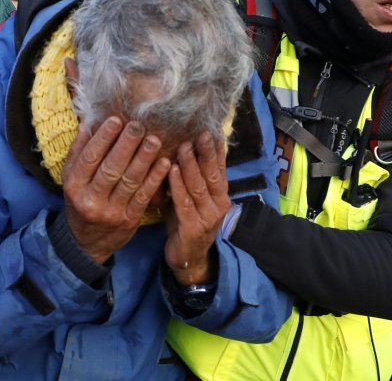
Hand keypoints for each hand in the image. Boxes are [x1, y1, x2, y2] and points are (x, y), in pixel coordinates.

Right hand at [61, 117, 170, 263]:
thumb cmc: (80, 201)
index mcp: (74, 186)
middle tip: (138, 126)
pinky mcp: (129, 220)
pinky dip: (155, 178)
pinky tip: (165, 163)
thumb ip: (78, 151)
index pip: (89, 158)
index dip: (103, 139)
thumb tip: (87, 122)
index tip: (116, 120)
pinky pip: (144, 196)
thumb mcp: (71, 179)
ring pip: (130, 181)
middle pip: (111, 169)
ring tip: (154, 140)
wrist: (87, 242)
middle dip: (126, 146)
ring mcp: (111, 211)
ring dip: (144, 159)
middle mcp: (91, 200)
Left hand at [164, 132, 230, 285]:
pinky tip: (171, 170)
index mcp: (220, 196)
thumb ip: (191, 179)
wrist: (188, 260)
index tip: (212, 130)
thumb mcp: (192, 199)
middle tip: (199, 133)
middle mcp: (219, 205)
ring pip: (199, 186)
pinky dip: (178, 185)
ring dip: (190, 165)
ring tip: (183, 146)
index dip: (217, 150)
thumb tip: (182, 149)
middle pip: (212, 174)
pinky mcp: (193, 229)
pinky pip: (185, 203)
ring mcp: (208, 218)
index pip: (220, 169)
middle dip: (205, 152)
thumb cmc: (186, 224)